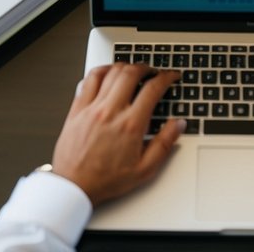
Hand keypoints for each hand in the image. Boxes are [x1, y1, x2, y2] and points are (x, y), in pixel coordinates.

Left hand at [50, 63, 183, 204]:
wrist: (74, 186)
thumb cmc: (106, 180)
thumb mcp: (144, 170)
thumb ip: (164, 144)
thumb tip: (179, 125)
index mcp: (130, 126)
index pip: (152, 89)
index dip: (166, 77)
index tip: (171, 76)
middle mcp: (111, 112)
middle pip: (132, 73)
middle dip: (147, 67)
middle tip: (153, 71)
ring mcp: (93, 107)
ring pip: (112, 72)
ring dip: (126, 66)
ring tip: (133, 70)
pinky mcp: (78, 108)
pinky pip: (90, 78)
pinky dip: (102, 70)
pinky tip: (108, 72)